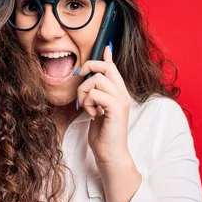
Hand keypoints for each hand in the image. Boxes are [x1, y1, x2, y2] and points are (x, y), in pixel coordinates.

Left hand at [75, 43, 132, 170]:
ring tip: (86, 107)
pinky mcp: (115, 108)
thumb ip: (96, 95)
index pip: (113, 67)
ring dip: (84, 93)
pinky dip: (87, 103)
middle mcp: (122, 93)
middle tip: (79, 80)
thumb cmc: (103, 134)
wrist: (110, 154)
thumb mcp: (97, 110)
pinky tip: (92, 114)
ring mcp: (120, 100)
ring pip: (96, 79)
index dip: (106, 56)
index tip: (104, 47)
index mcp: (119, 93)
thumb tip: (92, 81)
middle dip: (87, 68)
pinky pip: (95, 94)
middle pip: (105, 67)